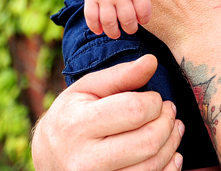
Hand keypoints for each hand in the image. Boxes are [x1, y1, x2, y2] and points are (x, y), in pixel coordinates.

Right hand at [31, 55, 182, 170]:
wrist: (49, 157)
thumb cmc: (72, 116)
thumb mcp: (87, 89)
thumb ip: (120, 74)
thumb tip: (152, 61)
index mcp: (77, 125)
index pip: (134, 111)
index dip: (155, 102)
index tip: (154, 99)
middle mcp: (83, 161)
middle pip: (148, 141)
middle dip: (167, 122)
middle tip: (169, 111)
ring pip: (152, 166)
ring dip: (172, 144)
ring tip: (172, 129)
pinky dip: (169, 168)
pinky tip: (169, 153)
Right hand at [83, 0, 152, 38]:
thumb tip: (144, 9)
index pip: (144, 11)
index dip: (145, 19)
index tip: (142, 21)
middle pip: (127, 20)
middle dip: (130, 29)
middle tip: (129, 29)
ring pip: (108, 22)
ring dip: (113, 32)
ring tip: (115, 34)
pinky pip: (91, 16)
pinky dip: (94, 27)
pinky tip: (99, 30)